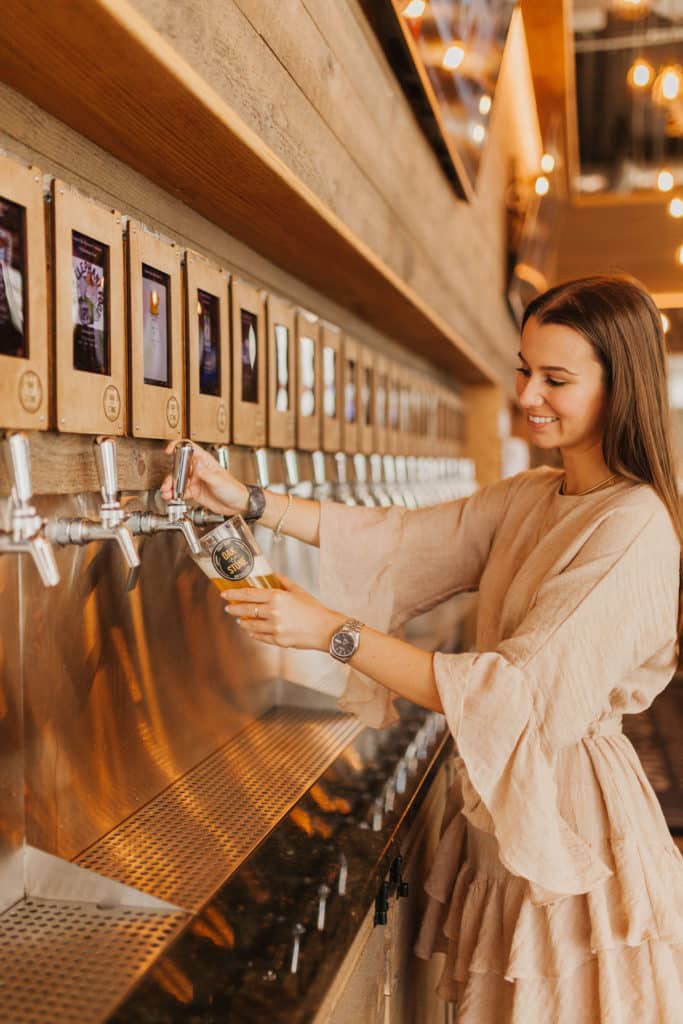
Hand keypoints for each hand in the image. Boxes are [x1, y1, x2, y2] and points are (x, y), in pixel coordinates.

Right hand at [160, 441, 247, 514]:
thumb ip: (206, 473)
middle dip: (171, 474)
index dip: (178, 447)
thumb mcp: (219, 480)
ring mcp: (195, 480)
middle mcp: (198, 470)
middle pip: (179, 467)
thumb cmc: (233, 489)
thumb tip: (197, 464)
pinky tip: (171, 497)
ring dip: (170, 485)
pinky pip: (181, 491)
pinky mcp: (194, 492)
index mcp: (205, 462)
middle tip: (168, 483)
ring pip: (178, 480)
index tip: (169, 450)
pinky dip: (174, 494)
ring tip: (167, 492)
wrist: (237, 505)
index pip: (189, 449)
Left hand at [223, 574, 345, 650]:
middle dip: (234, 609)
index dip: (234, 594)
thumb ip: (284, 583)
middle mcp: (273, 613)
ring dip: (243, 622)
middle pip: (246, 610)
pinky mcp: (278, 641)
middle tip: (228, 608)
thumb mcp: (299, 592)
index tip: (225, 594)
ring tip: (240, 620)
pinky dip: (254, 633)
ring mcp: (275, 628)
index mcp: (277, 597)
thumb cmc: (314, 610)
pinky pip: (260, 637)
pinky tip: (252, 631)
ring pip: (250, 625)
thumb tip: (275, 576)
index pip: (249, 594)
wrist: (326, 630)